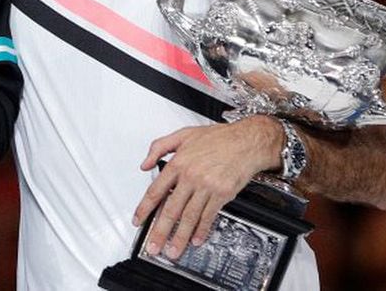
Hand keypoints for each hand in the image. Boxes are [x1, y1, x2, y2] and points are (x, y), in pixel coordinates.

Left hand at [133, 116, 280, 258]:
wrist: (246, 141)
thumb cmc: (218, 138)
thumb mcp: (183, 134)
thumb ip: (158, 147)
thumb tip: (144, 164)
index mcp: (178, 163)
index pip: (156, 191)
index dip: (145, 208)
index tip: (138, 220)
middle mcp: (191, 176)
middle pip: (171, 209)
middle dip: (160, 231)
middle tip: (154, 246)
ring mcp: (207, 187)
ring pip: (189, 216)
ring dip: (180, 236)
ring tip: (173, 250)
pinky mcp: (222, 194)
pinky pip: (208, 215)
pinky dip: (201, 230)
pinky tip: (196, 239)